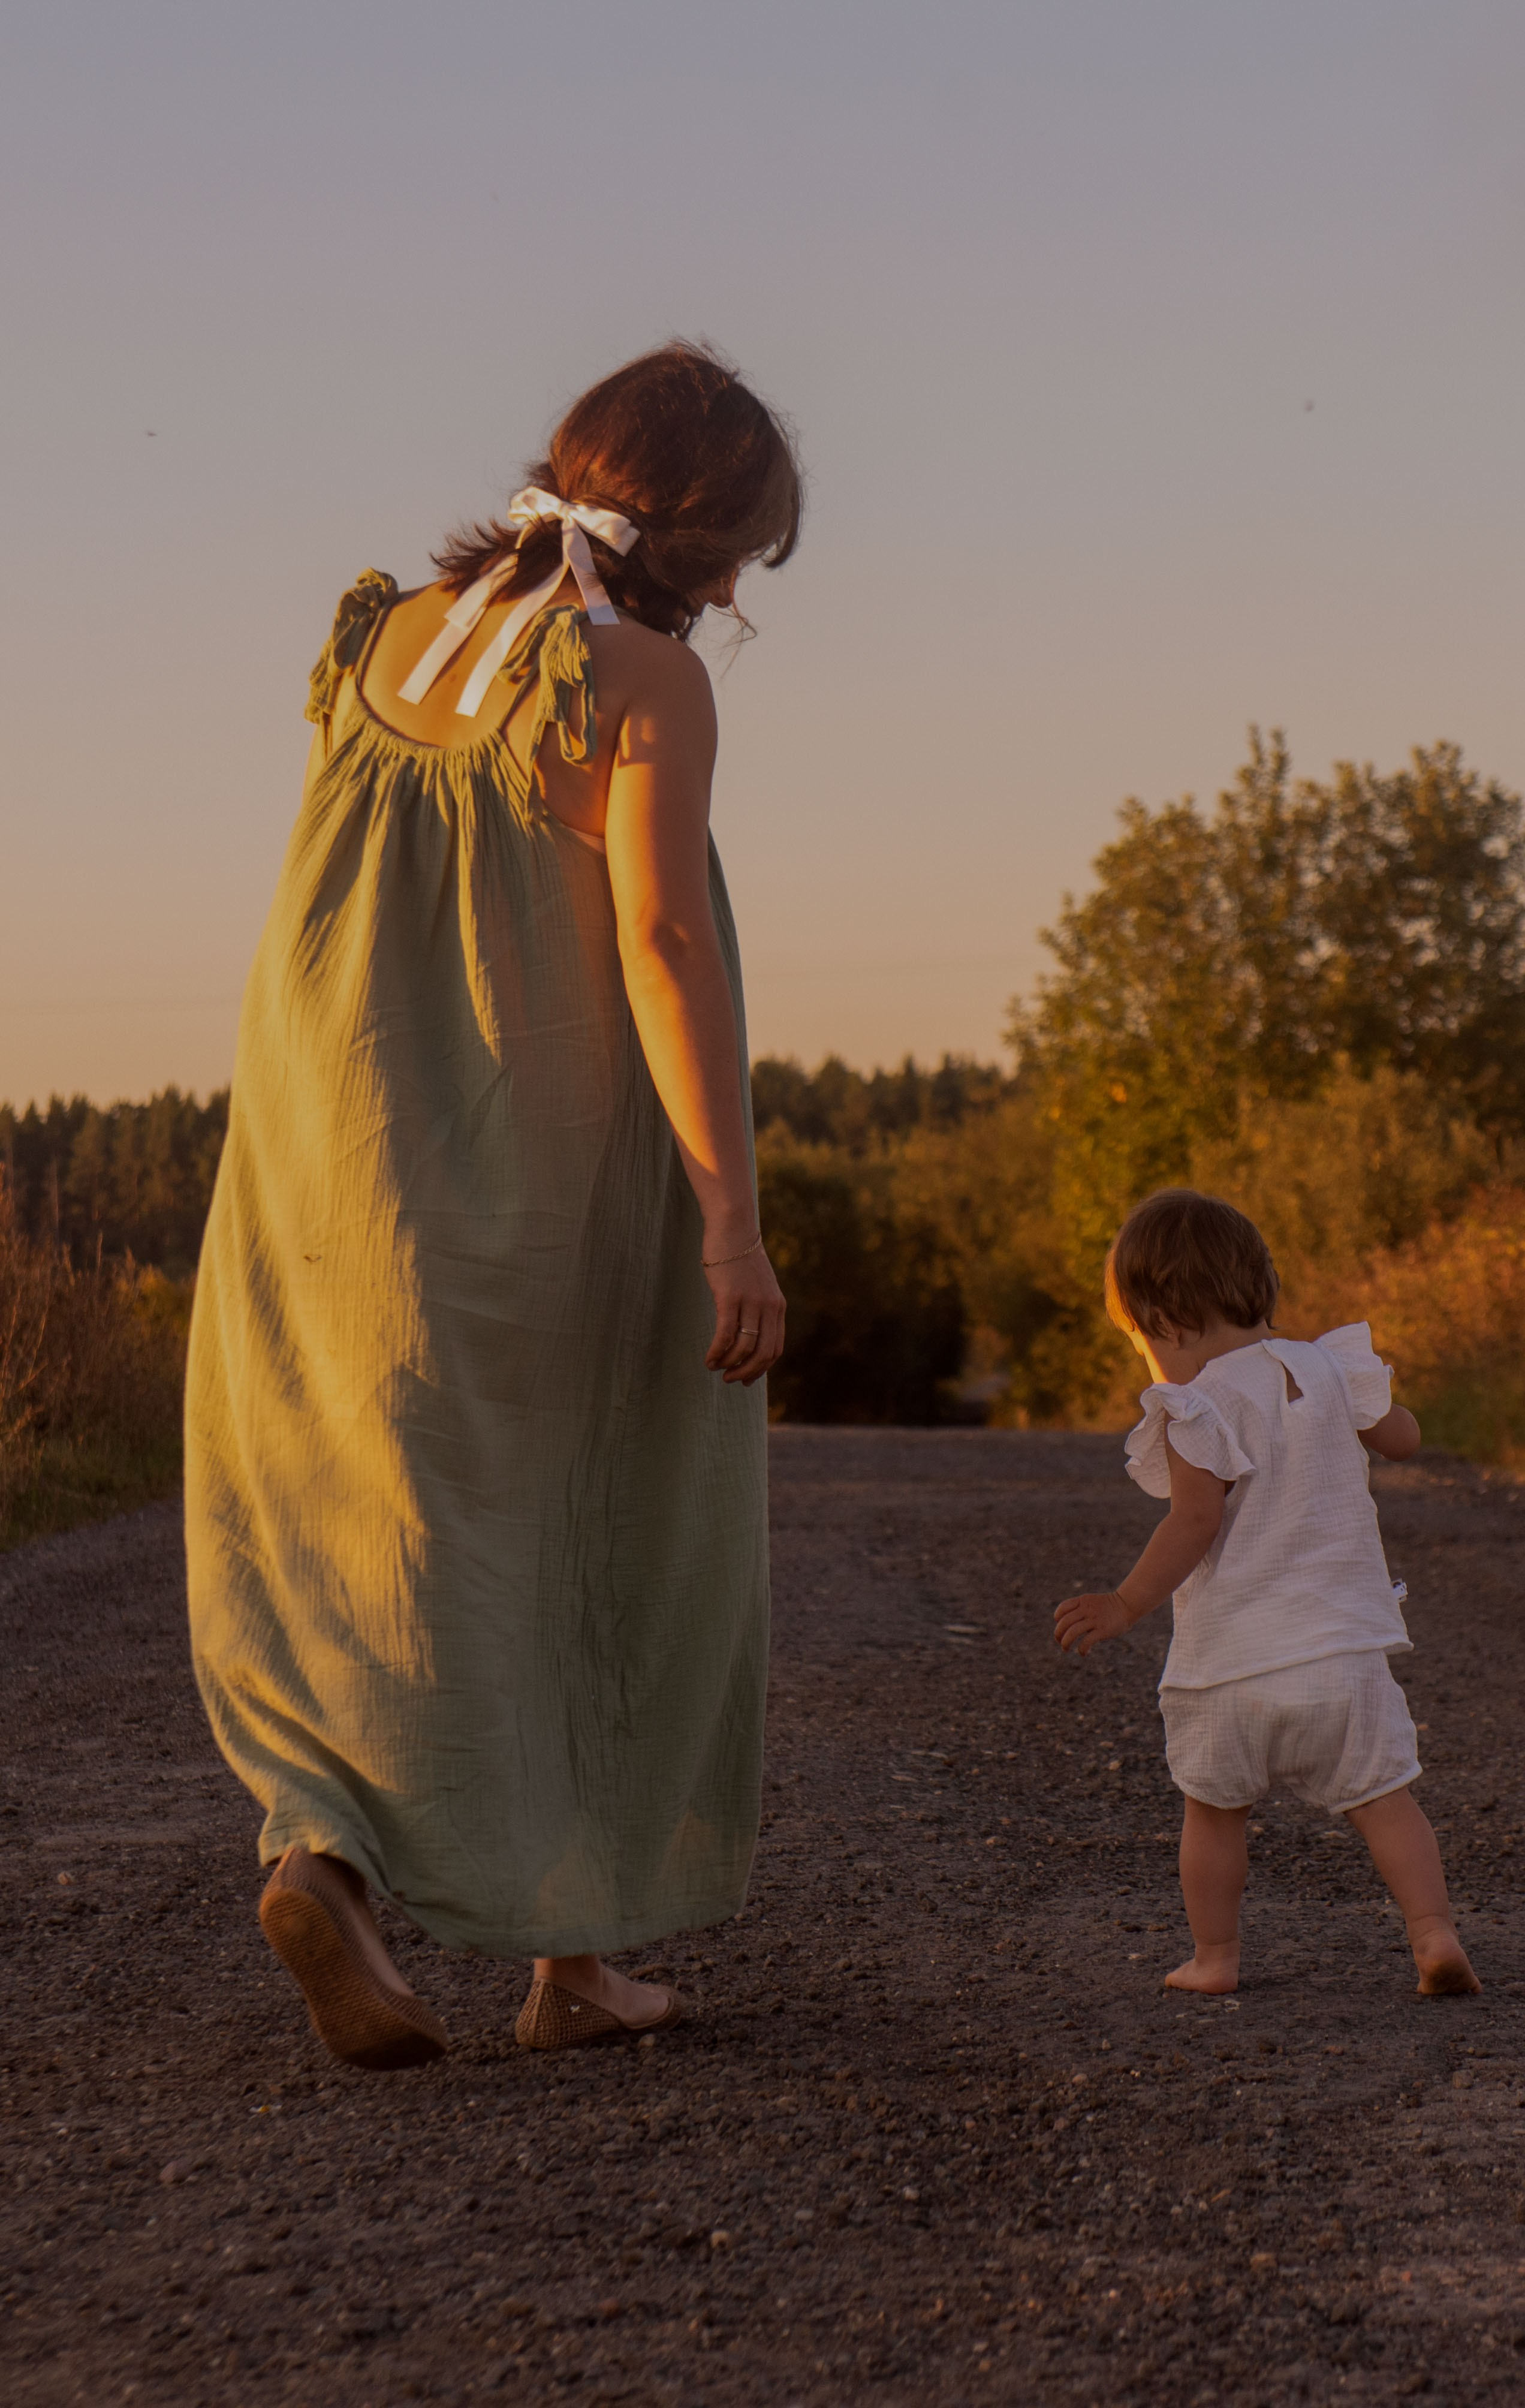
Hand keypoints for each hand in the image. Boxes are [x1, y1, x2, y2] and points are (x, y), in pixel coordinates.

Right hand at [703, 1240, 785, 1385]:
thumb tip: (747, 1333)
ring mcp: (751, 1302)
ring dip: (728, 1364)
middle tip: (729, 1379)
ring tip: (714, 1368)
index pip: (775, 1349)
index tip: (746, 1379)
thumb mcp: (757, 1285)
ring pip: (743, 1348)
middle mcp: (769, 1307)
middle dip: (746, 1372)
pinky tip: (708, 1359)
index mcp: (777, 1306)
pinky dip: (716, 1352)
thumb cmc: (739, 1257)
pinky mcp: (730, 1297)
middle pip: (762, 1354)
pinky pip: (725, 1335)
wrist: (732, 1228)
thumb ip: (758, 1307)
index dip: (761, 1369)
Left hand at [1054, 1589, 1134, 1656]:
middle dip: (1058, 1634)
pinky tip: (1083, 1653)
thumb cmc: (1108, 1607)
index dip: (1058, 1618)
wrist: (1127, 1604)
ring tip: (1065, 1649)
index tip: (1060, 1625)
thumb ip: (1080, 1610)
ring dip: (1066, 1642)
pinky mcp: (1102, 1630)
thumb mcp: (1092, 1602)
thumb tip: (1067, 1627)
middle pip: (1065, 1622)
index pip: (1063, 1608)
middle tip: (1060, 1642)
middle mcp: (1086, 1609)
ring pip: (1073, 1632)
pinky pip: (1087, 1641)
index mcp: (1083, 1601)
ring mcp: (1095, 1619)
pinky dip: (1082, 1649)